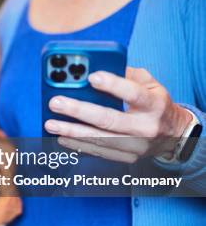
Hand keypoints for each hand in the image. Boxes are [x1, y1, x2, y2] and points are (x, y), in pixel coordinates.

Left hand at [43, 67, 192, 162]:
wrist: (174, 135)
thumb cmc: (154, 103)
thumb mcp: (150, 84)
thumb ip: (126, 74)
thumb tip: (95, 68)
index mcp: (154, 104)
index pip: (134, 93)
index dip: (113, 85)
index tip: (91, 77)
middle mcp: (146, 127)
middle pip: (109, 119)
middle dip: (79, 110)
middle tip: (56, 103)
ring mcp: (137, 145)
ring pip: (100, 139)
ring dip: (72, 131)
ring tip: (51, 124)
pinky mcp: (128, 157)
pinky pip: (99, 152)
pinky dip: (78, 146)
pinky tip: (61, 138)